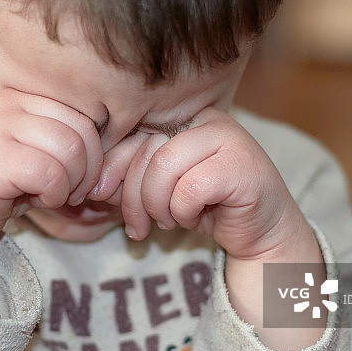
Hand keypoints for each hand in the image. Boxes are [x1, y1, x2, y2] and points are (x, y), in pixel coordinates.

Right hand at [0, 89, 101, 301]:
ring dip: (71, 184)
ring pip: (72, 150)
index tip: (76, 179)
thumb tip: (125, 151)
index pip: (84, 113)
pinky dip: (54, 195)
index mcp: (22, 96)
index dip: (93, 152)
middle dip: (88, 170)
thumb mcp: (35, 155)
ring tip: (49, 195)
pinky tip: (35, 202)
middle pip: (84, 130)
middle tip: (68, 192)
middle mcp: (10, 102)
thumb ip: (69, 143)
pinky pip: (52, 173)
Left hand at [115, 107, 310, 261]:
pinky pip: (191, 188)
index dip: (109, 169)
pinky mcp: (243, 164)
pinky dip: (184, 213)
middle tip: (138, 226)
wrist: (259, 233)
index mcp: (181, 116)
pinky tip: (195, 219)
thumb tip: (92, 186)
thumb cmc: (206, 208)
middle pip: (146, 151)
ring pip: (164, 167)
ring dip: (159, 207)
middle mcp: (205, 118)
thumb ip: (129, 177)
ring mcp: (228, 137)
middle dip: (132, 198)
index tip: (100, 198)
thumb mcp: (157, 190)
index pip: (130, 133)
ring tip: (170, 221)